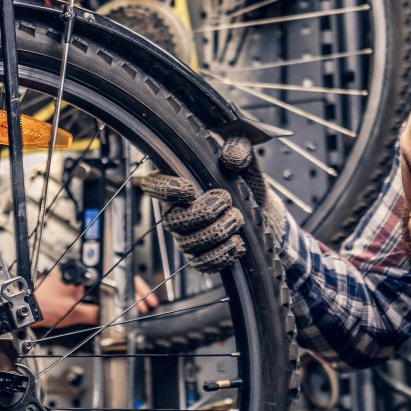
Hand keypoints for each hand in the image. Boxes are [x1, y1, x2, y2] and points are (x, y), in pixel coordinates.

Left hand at [34, 272, 157, 329]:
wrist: (26, 309)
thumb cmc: (40, 305)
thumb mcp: (72, 313)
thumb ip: (95, 314)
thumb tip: (114, 317)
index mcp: (83, 271)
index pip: (115, 275)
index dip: (132, 288)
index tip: (142, 298)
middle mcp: (84, 272)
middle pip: (117, 278)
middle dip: (135, 291)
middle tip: (147, 303)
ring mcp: (83, 279)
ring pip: (112, 285)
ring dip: (126, 296)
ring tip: (140, 305)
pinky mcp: (80, 287)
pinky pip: (103, 291)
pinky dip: (114, 299)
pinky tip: (123, 307)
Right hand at [140, 137, 285, 272]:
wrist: (257, 202)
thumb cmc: (241, 174)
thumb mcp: (243, 152)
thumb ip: (238, 147)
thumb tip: (232, 158)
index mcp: (176, 180)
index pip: (154, 185)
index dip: (165, 190)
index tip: (190, 189)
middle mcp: (175, 210)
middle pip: (173, 222)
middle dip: (202, 213)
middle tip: (227, 200)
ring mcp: (186, 235)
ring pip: (189, 244)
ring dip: (217, 233)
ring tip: (237, 218)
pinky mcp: (201, 254)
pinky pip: (201, 264)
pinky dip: (221, 256)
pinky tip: (237, 242)